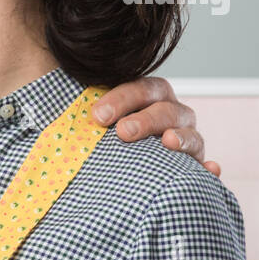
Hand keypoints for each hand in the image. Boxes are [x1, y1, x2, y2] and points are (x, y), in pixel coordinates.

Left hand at [92, 77, 220, 177]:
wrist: (124, 159)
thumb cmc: (107, 136)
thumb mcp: (99, 120)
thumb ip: (88, 114)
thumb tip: (48, 107)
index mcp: (151, 97)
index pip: (143, 89)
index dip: (122, 98)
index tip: (98, 116)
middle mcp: (173, 115)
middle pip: (168, 109)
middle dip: (146, 119)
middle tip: (123, 132)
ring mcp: (187, 139)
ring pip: (192, 134)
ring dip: (182, 138)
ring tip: (167, 143)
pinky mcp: (196, 165)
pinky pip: (206, 167)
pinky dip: (209, 169)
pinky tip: (210, 170)